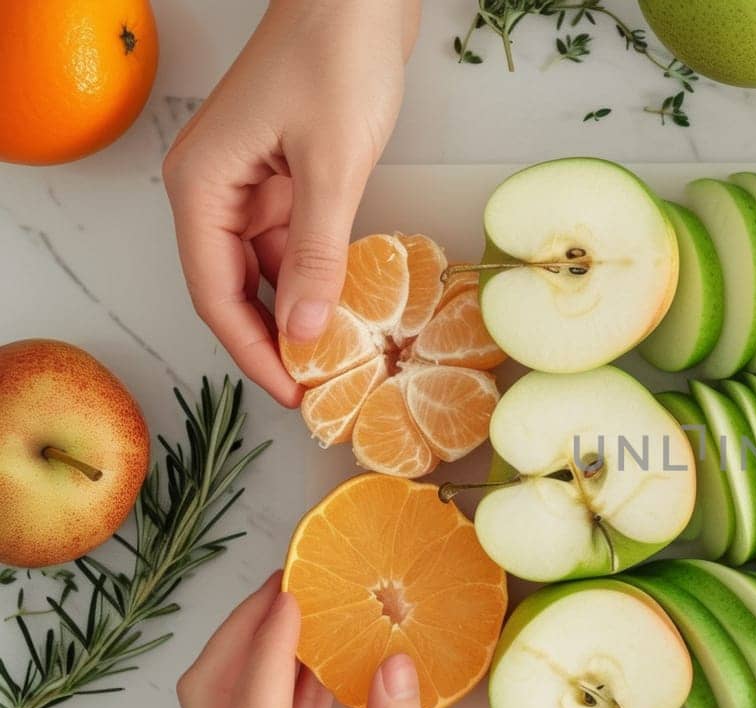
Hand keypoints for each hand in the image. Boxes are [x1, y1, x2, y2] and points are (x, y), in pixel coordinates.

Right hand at [162, 0, 419, 406]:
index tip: (292, 394)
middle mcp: (213, 188)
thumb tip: (302, 331)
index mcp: (201, 186)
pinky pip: (291, 241)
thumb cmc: (337, 59)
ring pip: (263, 268)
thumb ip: (317, 252)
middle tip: (317, 388)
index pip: (214, 294)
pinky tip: (346, 303)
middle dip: (272, 340)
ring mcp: (249, 181)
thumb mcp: (333, 165)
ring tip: (338, 357)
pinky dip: (315, 274)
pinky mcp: (285, 174)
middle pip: (232, 288)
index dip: (252, 352)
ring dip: (296, 310)